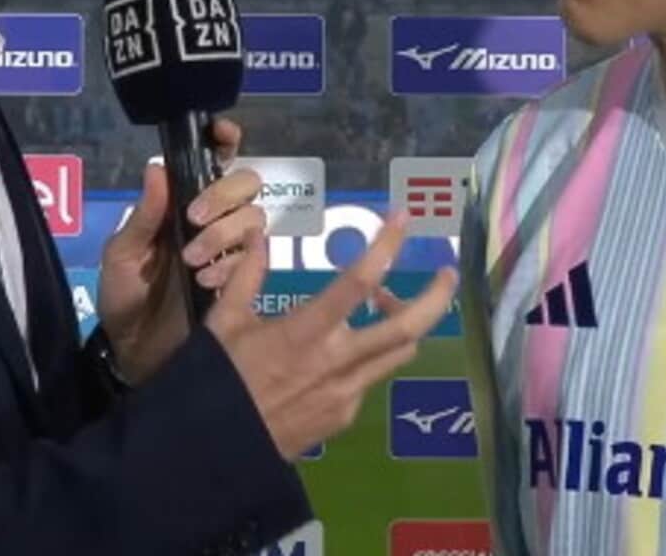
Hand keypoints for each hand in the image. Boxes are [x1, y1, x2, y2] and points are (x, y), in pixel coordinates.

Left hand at [97, 117, 262, 383]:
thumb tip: (157, 167)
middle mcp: (212, 219)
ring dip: (224, 234)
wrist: (134, 352)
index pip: (214, 160)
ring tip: (193, 261)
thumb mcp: (121, 255)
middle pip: (246, 184)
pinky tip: (206, 280)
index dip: (225, 140)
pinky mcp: (242, 280)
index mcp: (181, 203)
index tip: (224, 134)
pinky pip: (256, 258)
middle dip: (223, 196)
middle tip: (193, 219)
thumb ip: (143, 216)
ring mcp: (230, 249)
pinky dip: (231, 264)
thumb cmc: (124, 297)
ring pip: (254, 219)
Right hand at [206, 211, 457, 460]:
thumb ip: (248, 275)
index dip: (386, 246)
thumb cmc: (218, 379)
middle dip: (436, 296)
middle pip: (408, 327)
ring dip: (404, 325)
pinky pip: (370, 378)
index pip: (359, 281)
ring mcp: (347, 392)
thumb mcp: (225, 321)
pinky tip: (343, 351)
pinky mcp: (344, 416)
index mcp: (307, 331)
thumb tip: (258, 234)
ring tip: (388, 305)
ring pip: (398, 353)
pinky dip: (368, 356)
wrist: (218, 447)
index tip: (402, 219)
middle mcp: (338, 361)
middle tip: (448, 272)